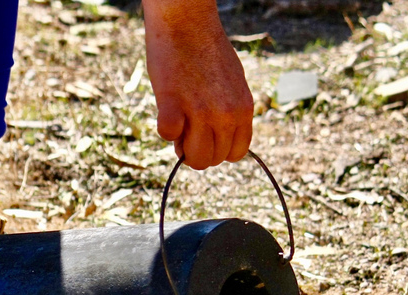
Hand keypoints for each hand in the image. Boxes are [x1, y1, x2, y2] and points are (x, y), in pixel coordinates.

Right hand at [142, 0, 253, 169]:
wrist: (186, 20)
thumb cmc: (206, 49)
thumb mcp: (232, 83)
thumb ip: (230, 113)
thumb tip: (216, 140)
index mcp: (243, 109)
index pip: (235, 153)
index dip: (217, 149)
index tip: (205, 138)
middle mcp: (226, 114)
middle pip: (212, 160)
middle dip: (197, 150)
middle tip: (188, 127)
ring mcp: (200, 111)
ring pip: (193, 158)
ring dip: (181, 145)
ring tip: (178, 120)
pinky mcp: (173, 105)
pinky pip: (167, 136)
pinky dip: (164, 128)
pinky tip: (166, 109)